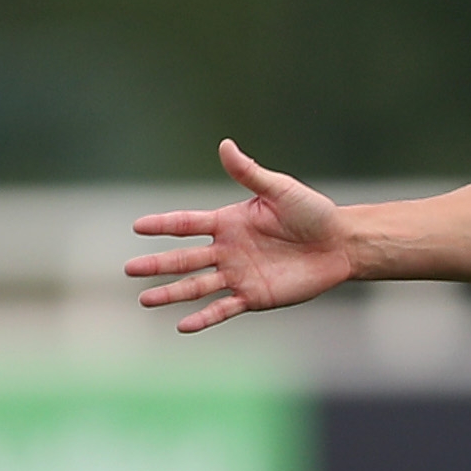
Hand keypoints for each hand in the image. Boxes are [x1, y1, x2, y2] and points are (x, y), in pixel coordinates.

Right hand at [125, 141, 354, 332]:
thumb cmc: (313, 212)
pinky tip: (182, 326)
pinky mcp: (255, 296)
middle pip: (184, 258)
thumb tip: (225, 145)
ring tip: (144, 300)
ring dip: (171, 293)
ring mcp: (239, 275)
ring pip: (196, 285)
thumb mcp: (280, 190)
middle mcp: (228, 249)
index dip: (163, 225)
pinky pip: (224, 308)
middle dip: (157, 265)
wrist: (340, 244)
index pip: (187, 223)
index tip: (137, 226)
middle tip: (129, 269)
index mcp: (229, 222)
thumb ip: (249, 173)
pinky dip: (204, 318)